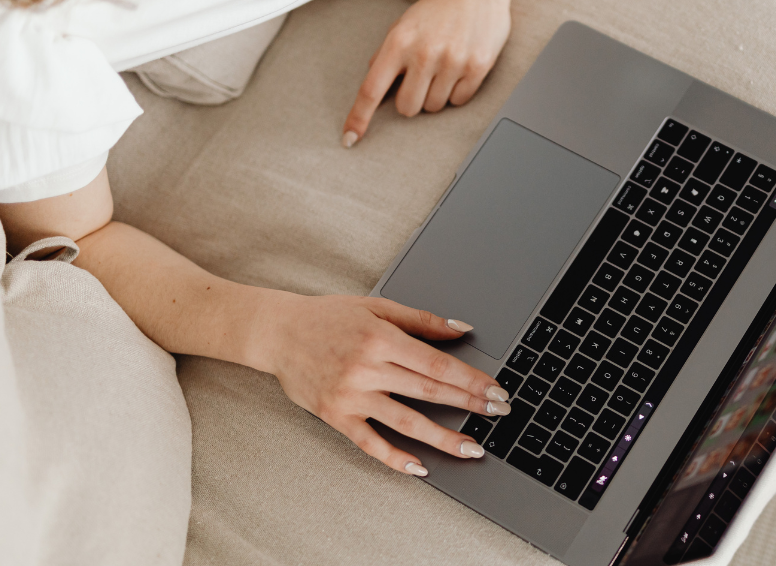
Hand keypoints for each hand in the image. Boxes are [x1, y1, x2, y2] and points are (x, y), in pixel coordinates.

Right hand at [254, 293, 509, 475]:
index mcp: (381, 338)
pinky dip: (394, 457)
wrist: (277, 332)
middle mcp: (367, 367)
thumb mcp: (377, 307)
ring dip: (442, 438)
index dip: (470, 380)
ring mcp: (350, 395)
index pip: (437, 363)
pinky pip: (369, 442)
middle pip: (428, 391)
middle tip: (499, 414)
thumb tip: (463, 329)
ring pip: (405, 421)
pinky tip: (419, 467)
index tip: (495, 391)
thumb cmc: (328, 317)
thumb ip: (422, 320)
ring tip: (472, 449)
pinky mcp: (335, 416)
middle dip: (468, 404)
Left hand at [342, 0, 511, 145]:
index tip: (350, 138)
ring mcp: (452, 61)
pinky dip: (457, 91)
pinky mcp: (477, 67)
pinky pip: (459, 100)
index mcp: (399, 42)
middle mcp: (424, 53)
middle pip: (407, 108)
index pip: (371, 89)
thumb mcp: (403, 26)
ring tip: (443, 68)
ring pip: (435, 107)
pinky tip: (459, 68)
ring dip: (436, 95)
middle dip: (412, 100)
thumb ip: (386, 55)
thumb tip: (375, 87)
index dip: (359, 117)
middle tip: (421, 80)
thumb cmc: (437, 9)